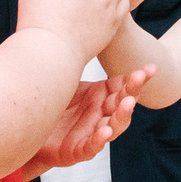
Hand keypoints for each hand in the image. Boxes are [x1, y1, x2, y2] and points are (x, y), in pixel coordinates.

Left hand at [19, 69, 149, 180]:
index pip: (123, 87)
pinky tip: (106, 131)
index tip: (150, 69)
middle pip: (122, 105)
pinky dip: (100, 140)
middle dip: (132, 93)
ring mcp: (90, 133)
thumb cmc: (51, 104)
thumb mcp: (66, 80)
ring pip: (113, 126)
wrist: (30, 130)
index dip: (137, 80)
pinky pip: (92, 146)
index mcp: (100, 98)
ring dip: (122, 115)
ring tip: (128, 103)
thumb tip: (86, 30)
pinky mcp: (77, 151)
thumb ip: (76, 61)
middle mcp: (99, 115)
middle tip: (138, 80)